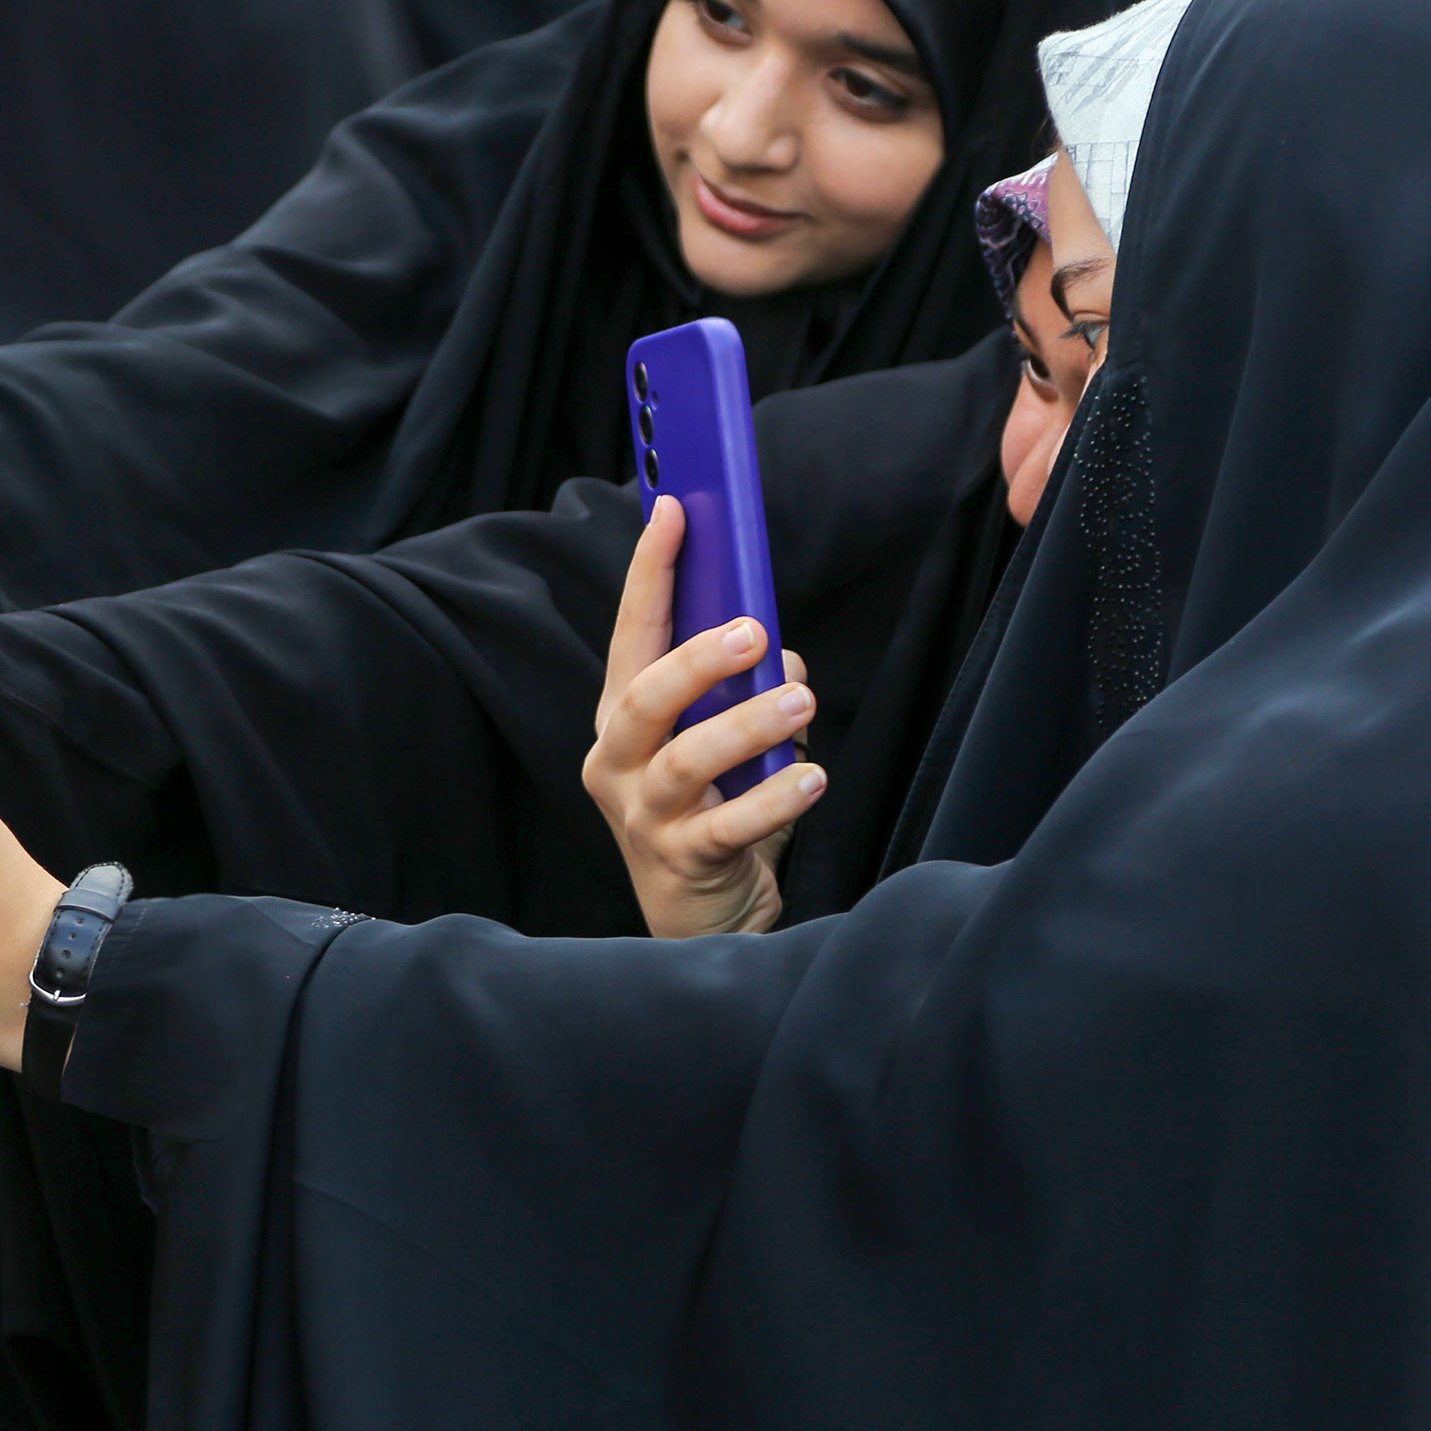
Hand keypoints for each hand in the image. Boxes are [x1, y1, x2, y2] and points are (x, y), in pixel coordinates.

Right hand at [582, 497, 824, 938]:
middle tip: (755, 632)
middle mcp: (619, 761)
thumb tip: (783, 660)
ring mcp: (643, 815)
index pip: (633, 634)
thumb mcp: (722, 741)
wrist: (702, 919)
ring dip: (745, 726)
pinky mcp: (679, 861)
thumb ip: (741, 693)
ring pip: (683, 761)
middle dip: (697, 659)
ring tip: (799, 704)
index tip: (674, 511)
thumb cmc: (712, 811)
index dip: (649, 571)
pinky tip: (811, 779)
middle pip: (643, 698)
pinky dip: (773, 800)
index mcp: (624, 719)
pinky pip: (727, 826)